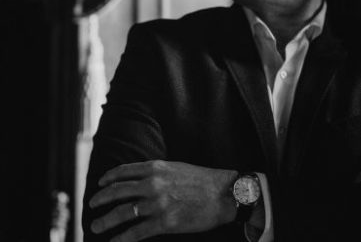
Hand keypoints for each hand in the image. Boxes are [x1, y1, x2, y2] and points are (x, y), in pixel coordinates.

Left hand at [89, 160, 237, 241]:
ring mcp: (157, 204)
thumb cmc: (205, 181)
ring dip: (105, 221)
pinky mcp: (164, 223)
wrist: (225, 194)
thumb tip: (141, 180)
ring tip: (96, 226)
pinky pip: (135, 233)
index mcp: (156, 168)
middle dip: (100, 200)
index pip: (123, 172)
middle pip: (117, 192)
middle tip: (92, 205)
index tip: (101, 185)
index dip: (108, 179)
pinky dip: (121, 239)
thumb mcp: (178, 168)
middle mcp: (152, 184)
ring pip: (121, 214)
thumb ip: (158, 173)